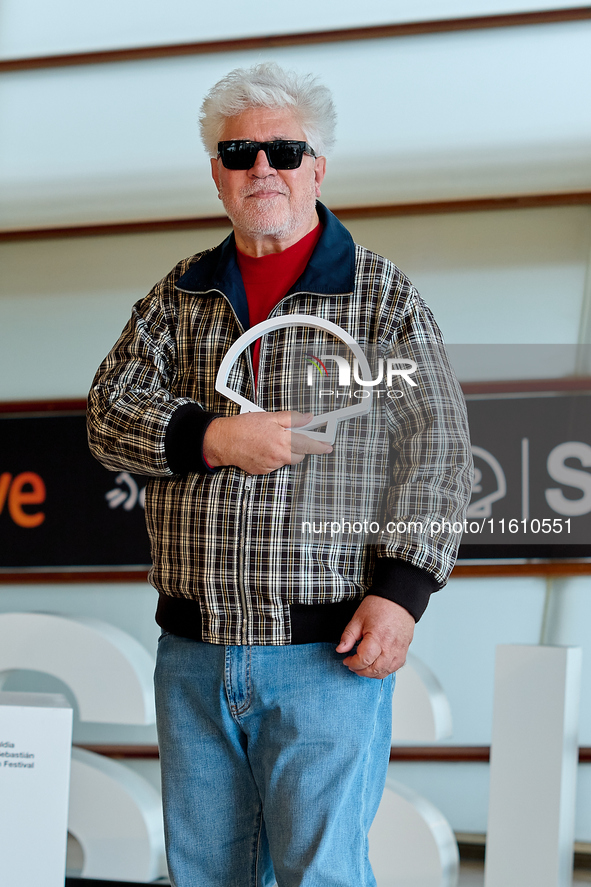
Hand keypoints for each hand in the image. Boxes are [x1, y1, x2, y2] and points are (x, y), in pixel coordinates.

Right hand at [203, 411, 332, 474]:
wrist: (223, 441)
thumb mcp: (270, 416)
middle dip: (299, 447)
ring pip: (286, 460)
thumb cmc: (243, 427)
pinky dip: (273, 457)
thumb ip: (292, 418)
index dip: (320, 446)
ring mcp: (271, 465)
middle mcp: (278, 455)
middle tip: (289, 436)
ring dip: (284, 451)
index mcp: (283, 440)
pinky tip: (263, 448)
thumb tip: (307, 418)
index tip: (328, 446)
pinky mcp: (263, 471)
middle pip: (300, 455)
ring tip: (270, 440)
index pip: (309, 445)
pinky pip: (275, 464)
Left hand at [336, 595, 414, 677]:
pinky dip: (384, 670)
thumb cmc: (380, 606)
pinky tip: (376, 665)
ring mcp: (399, 651)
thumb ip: (348, 636)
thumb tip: (340, 649)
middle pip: (374, 670)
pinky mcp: (404, 651)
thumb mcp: (358, 618)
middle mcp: (390, 647)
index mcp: (377, 638)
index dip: (352, 663)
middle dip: (360, 671)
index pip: (363, 661)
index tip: (346, 660)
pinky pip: (394, 668)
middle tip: (353, 665)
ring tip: (363, 666)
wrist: (398, 600)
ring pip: (385, 672)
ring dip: (371, 673)